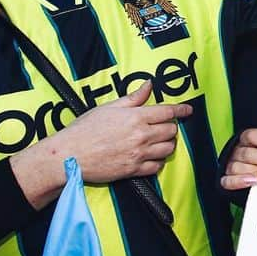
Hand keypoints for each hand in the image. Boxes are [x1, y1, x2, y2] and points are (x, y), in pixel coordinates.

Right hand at [10, 80, 192, 209]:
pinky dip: (157, 161)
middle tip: (163, 126)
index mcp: (135, 117)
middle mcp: (141, 135)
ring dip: (167, 144)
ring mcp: (138, 154)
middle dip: (171, 127)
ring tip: (158, 141)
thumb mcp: (109, 107)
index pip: (168, 111)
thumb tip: (148, 85)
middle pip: (171, 131)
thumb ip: (133, 98)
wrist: (68, 155)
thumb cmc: (84, 130)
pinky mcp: (133, 170)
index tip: (188, 110)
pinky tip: (150, 156)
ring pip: (168, 149)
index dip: (181, 110)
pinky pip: (156, 167)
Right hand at [220, 128, 256, 190]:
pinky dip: (240, 181)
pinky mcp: (226, 180)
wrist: (248, 175)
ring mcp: (230, 165)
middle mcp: (237, 150)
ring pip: (241, 167)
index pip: (255, 136)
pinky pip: (228, 181)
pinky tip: (253, 182)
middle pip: (250, 153)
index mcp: (247, 138)